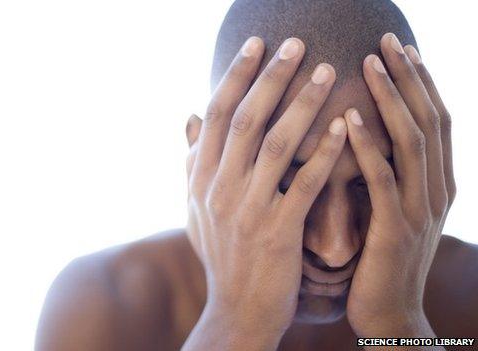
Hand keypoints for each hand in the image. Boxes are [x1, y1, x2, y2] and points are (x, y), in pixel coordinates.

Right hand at [182, 36, 345, 349]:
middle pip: (246, 120)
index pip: (217, 115)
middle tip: (296, 44)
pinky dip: (324, 154)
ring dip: (303, 105)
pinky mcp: (278, 232)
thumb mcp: (195, 206)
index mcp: (200, 178)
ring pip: (277, 145)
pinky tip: (343, 128)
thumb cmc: (221, 253)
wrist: (236, 309)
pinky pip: (304, 184)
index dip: (236, 76)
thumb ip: (193, 160)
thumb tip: (190, 116)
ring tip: (328, 72)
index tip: (256, 45)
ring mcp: (247, 210)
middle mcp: (219, 188)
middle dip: (271, 77)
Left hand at [344, 33, 454, 339]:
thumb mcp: (393, 210)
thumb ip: (388, 174)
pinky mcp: (395, 230)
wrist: (388, 314)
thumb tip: (364, 134)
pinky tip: (349, 117)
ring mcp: (419, 210)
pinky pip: (383, 179)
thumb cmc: (381, 259)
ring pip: (411, 141)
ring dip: (392, 98)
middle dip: (409, 77)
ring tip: (370, 62)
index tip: (400, 48)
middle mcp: (436, 191)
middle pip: (428, 120)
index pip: (434, 120)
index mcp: (437, 184)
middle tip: (388, 39)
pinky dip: (368, 144)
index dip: (420, 82)